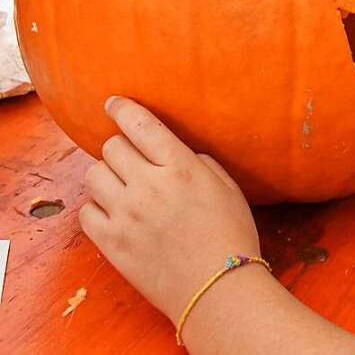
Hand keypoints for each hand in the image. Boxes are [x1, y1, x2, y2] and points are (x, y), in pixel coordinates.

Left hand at [78, 96, 261, 323]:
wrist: (218, 288)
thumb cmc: (231, 236)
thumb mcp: (227, 188)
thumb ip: (198, 162)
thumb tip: (173, 153)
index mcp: (181, 168)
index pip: (140, 124)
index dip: (122, 108)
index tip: (113, 103)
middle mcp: (149, 186)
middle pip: (112, 147)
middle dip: (121, 148)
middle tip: (131, 159)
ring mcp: (126, 215)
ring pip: (93, 175)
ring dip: (107, 176)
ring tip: (122, 187)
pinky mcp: (111, 242)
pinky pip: (86, 211)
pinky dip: (97, 207)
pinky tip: (115, 213)